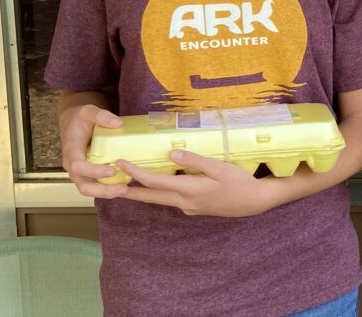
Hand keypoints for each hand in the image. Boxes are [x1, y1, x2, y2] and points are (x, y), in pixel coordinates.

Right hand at [60, 104, 127, 198]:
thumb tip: (118, 123)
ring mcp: (79, 170)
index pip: (78, 166)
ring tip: (125, 190)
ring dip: (106, 192)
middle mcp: (73, 164)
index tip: (112, 171)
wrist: (73, 121)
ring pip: (89, 188)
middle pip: (83, 185)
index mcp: (71, 150)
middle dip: (102, 191)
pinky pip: (95, 184)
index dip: (94, 171)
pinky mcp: (87, 172)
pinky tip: (123, 186)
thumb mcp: (89, 110)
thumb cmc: (80, 117)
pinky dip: (107, 188)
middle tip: (123, 189)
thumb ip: (101, 115)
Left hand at [117, 150, 272, 216]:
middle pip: (149, 197)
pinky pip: (172, 199)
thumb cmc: (239, 181)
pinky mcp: (194, 208)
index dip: (134, 172)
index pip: (154, 181)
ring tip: (127, 182)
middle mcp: (183, 201)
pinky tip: (160, 184)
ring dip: (142, 192)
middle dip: (127, 190)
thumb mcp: (219, 167)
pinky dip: (160, 192)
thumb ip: (194, 160)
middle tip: (107, 184)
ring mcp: (188, 207)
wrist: (254, 202)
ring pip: (159, 199)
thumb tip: (170, 153)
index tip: (120, 163)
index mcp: (188, 189)